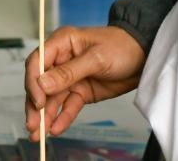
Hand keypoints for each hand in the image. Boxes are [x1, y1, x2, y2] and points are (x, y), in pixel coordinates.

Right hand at [23, 25, 144, 140]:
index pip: (38, 62)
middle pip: (41, 83)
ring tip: (38, 134)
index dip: (34, 82)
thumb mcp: (96, 58)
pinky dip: (62, 118)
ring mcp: (70, 78)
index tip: (38, 101)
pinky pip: (68, 106)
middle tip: (33, 124)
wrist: (144, 58)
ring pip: (52, 98)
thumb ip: (69, 72)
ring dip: (45, 116)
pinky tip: (56, 129)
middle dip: (35, 104)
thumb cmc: (122, 47)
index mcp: (61, 43)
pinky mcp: (81, 92)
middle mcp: (61, 60)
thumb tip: (43, 83)